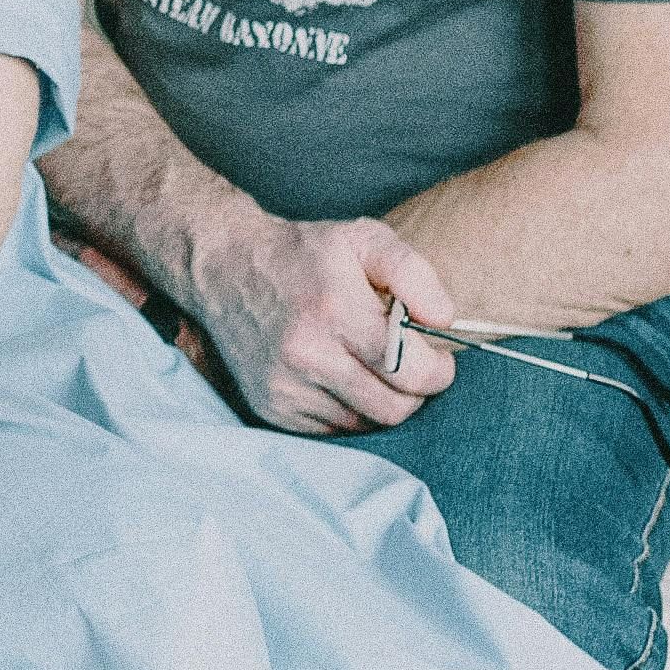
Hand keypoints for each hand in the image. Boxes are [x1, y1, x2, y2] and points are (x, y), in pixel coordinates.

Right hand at [191, 213, 456, 435]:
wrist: (224, 268)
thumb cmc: (305, 253)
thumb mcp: (364, 238)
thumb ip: (414, 273)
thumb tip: (445, 321)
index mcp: (335, 310)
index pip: (411, 372)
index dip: (437, 371)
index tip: (436, 358)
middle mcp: (307, 355)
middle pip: (393, 409)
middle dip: (413, 392)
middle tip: (407, 366)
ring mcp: (285, 386)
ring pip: (364, 424)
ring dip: (378, 401)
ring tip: (367, 366)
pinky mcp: (271, 408)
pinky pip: (332, 430)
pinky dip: (345, 410)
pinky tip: (336, 377)